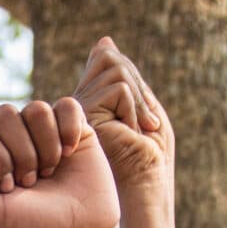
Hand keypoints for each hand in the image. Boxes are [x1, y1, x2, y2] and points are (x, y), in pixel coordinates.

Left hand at [0, 97, 120, 227]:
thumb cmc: (29, 225)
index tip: (7, 188)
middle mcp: (8, 134)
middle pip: (4, 114)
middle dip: (20, 155)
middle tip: (30, 183)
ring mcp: (39, 127)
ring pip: (36, 110)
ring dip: (45, 148)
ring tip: (49, 172)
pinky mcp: (71, 124)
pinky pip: (66, 106)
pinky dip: (69, 132)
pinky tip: (70, 153)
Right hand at [75, 37, 172, 195]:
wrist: (145, 187)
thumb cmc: (150, 156)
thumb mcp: (143, 107)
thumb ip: (123, 75)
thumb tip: (103, 40)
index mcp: (90, 100)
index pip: (106, 58)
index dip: (132, 80)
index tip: (143, 122)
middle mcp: (77, 102)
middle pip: (111, 57)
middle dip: (138, 89)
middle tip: (144, 128)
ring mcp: (76, 109)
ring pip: (116, 68)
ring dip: (138, 102)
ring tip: (135, 133)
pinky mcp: (81, 116)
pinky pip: (118, 88)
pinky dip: (134, 110)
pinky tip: (128, 135)